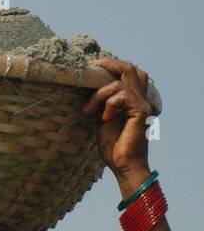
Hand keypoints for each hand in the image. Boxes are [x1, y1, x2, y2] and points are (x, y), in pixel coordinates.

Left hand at [83, 58, 153, 186]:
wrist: (123, 166)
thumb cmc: (113, 147)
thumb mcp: (102, 120)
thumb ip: (101, 104)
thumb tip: (89, 89)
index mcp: (132, 99)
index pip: (127, 72)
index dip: (111, 65)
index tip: (90, 68)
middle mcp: (140, 98)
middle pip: (130, 68)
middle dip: (109, 65)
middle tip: (90, 69)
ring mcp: (142, 104)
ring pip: (121, 81)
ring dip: (100, 93)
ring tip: (88, 110)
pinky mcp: (141, 112)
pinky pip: (123, 96)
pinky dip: (109, 104)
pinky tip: (104, 118)